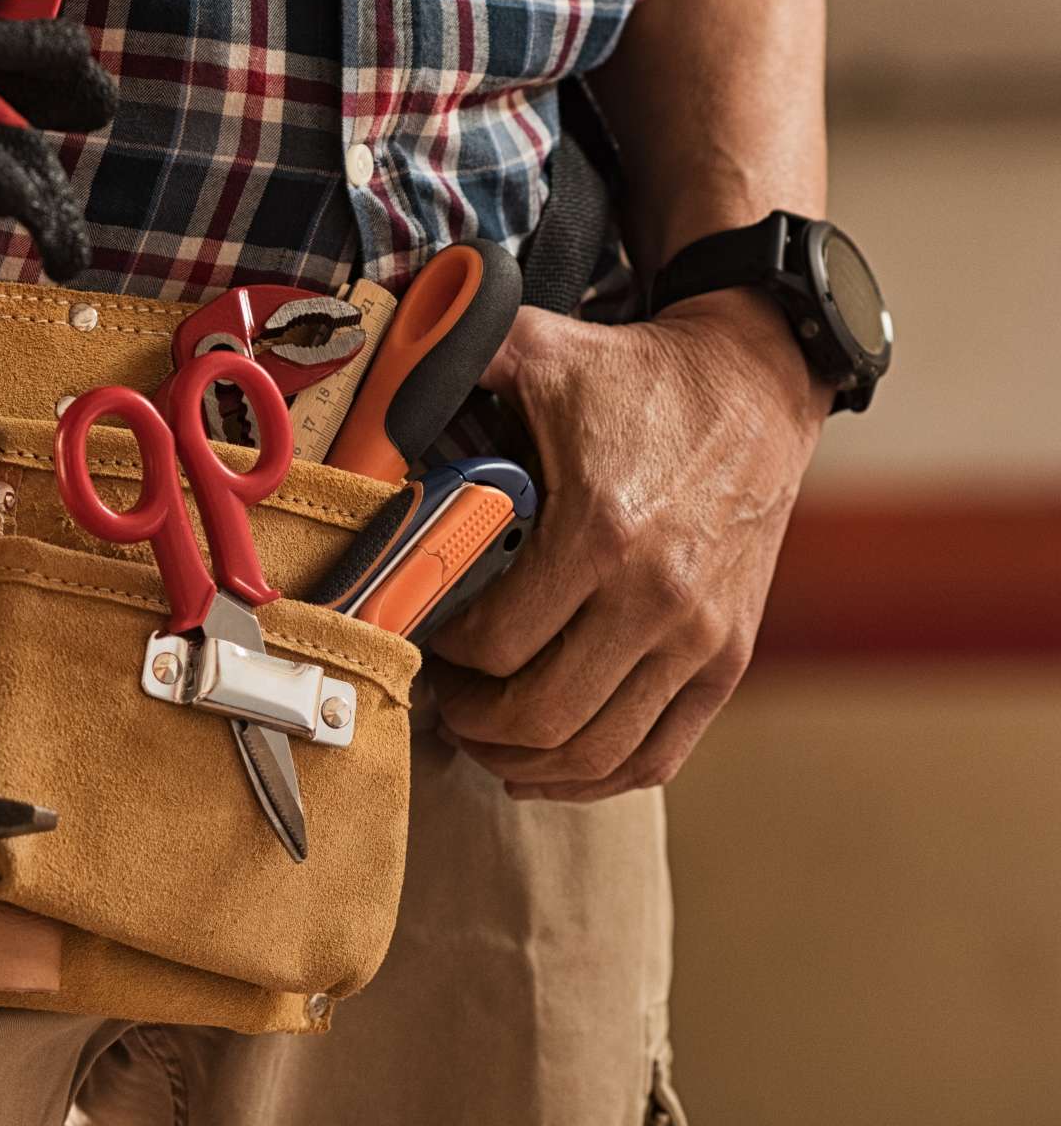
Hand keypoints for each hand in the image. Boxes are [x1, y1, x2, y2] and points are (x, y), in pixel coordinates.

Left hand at [428, 289, 829, 800]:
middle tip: (441, 698)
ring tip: (484, 735)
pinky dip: (595, 776)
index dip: (441, 655)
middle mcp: (658, 599)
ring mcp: (701, 640)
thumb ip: (448, 360)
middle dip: (474, 722)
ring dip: (525, 760)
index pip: (496, 644)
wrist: (754, 385)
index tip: (420, 633)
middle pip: (543, 716)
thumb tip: (371, 381)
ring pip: (597, 753)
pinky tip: (547, 761)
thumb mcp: (537, 349)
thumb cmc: (635, 376)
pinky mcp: (728, 660)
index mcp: (601, 533)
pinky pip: (657, 756)